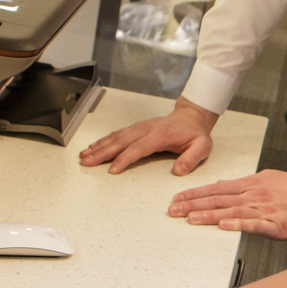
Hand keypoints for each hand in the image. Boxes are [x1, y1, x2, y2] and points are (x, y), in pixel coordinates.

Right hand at [78, 99, 217, 175]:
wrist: (192, 117)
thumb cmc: (195, 133)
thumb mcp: (202, 147)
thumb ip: (191, 158)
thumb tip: (179, 170)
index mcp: (160, 135)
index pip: (139, 148)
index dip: (125, 158)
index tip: (112, 169)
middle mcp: (146, 130)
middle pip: (120, 142)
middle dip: (102, 153)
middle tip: (87, 162)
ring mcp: (139, 128)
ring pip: (115, 137)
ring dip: (99, 146)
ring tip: (84, 156)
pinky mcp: (136, 128)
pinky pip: (117, 134)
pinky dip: (103, 140)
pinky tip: (93, 147)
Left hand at [168, 166, 286, 236]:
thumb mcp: (267, 179)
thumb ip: (245, 186)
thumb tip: (224, 187)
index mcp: (251, 185)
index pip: (217, 189)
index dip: (195, 194)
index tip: (178, 198)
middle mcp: (253, 196)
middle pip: (218, 200)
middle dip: (193, 205)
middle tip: (173, 210)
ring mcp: (263, 210)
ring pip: (231, 212)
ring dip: (209, 215)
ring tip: (190, 219)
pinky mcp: (274, 225)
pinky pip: (254, 225)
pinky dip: (238, 224)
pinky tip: (224, 226)